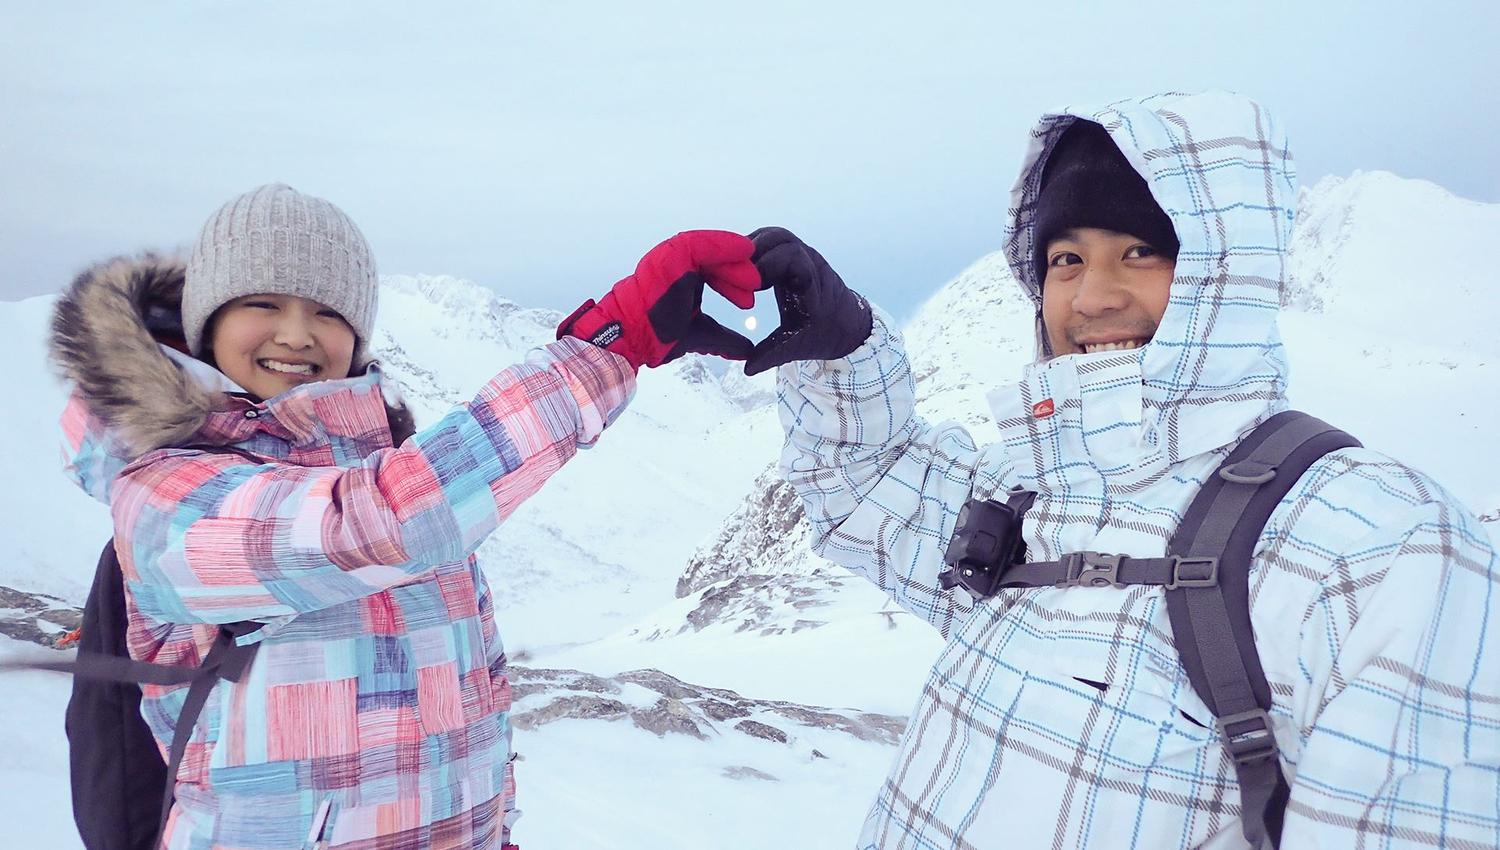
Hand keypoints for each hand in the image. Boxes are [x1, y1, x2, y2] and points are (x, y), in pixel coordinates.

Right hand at [557, 230, 759, 369]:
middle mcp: (677, 264)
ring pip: (711, 250)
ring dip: (734, 262)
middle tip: (755, 287)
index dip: (733, 282)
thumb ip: (725, 339)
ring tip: (752, 278)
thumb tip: (747, 351)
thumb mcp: (701, 334)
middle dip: (737, 272)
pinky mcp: (672, 255)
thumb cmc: (658, 335)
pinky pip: (702, 244)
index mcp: (683, 277)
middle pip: (716, 259)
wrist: (633, 338)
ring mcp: (672, 257)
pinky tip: (744, 251)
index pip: (715, 272)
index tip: (748, 298)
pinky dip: (724, 245)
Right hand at [744, 227, 872, 375]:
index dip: (765, 266)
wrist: (846, 325)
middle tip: (734, 275)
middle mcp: (808, 261)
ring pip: (774, 236)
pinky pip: (772, 242)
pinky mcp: (792, 256)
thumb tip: (747, 368)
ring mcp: (801, 255)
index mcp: (812, 280)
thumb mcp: (796, 346)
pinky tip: (741, 269)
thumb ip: (771, 355)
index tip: (749, 287)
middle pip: (779, 238)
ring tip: (734, 271)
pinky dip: (755, 250)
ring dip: (752, 248)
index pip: (789, 257)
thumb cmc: (823, 334)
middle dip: (754, 252)